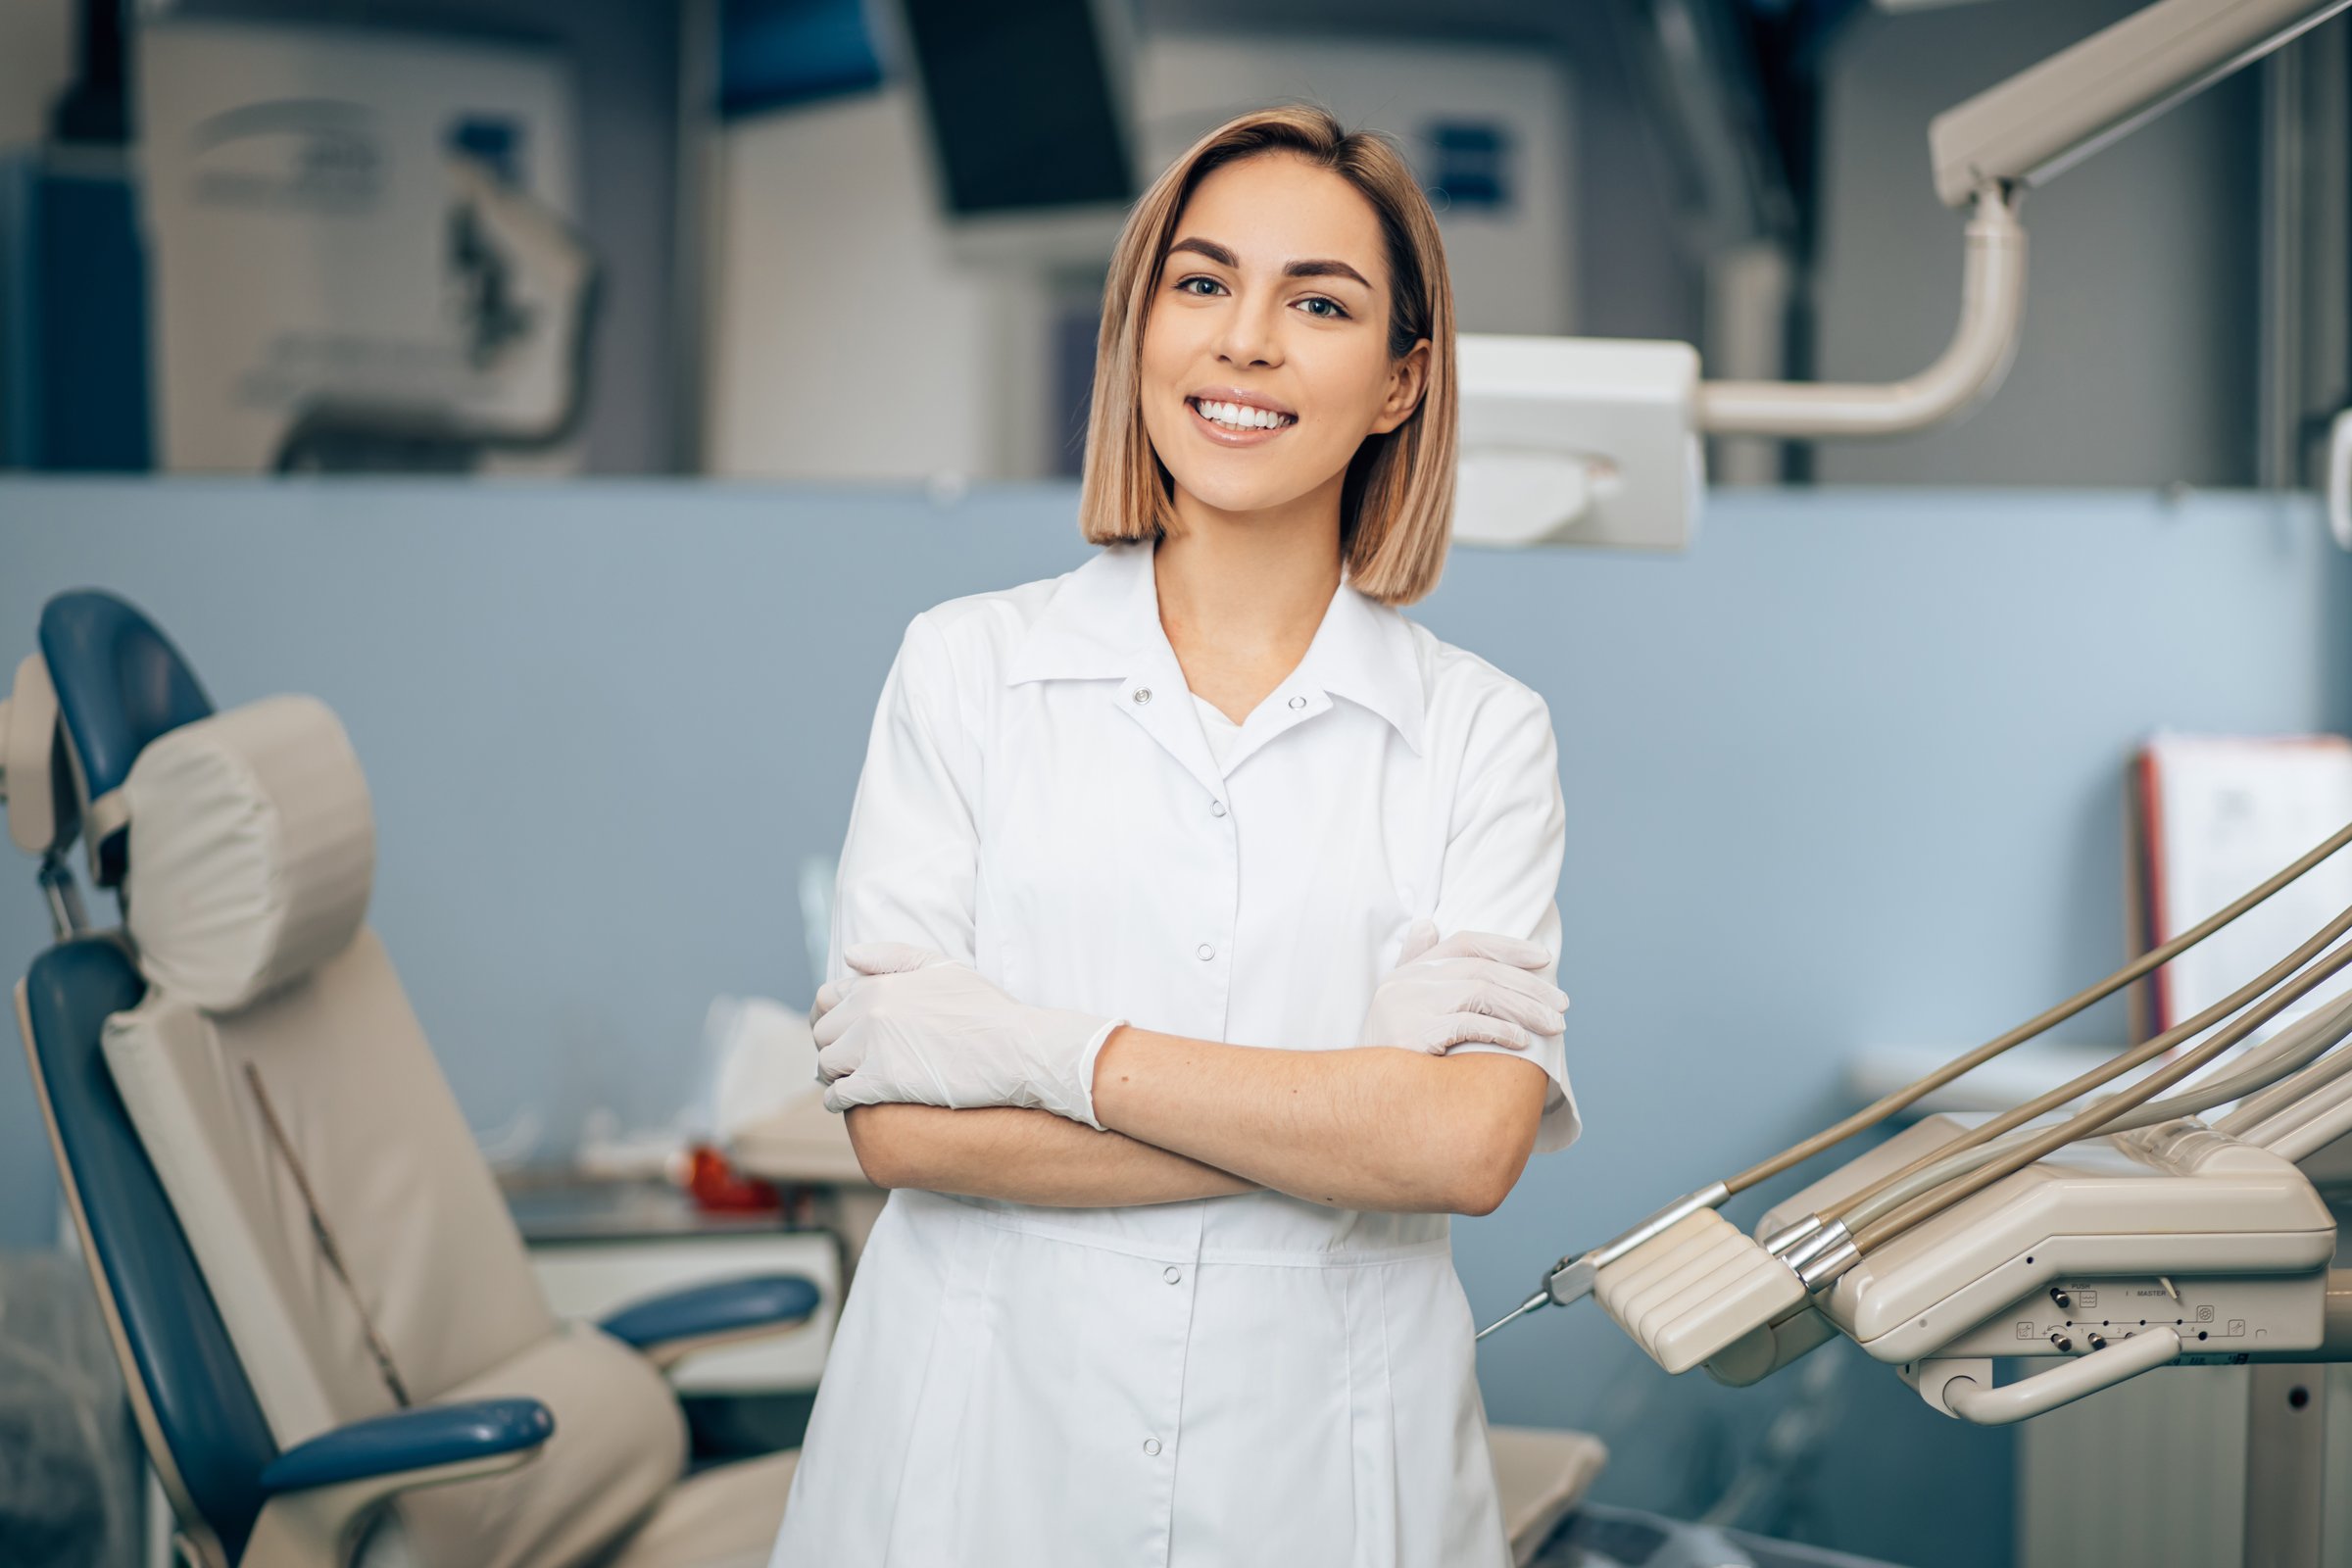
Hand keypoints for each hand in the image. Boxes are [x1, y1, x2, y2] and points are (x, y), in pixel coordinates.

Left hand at [814, 943, 1124, 1126]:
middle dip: (833, 1046)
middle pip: (822, 1033)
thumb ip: (893, 955)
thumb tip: (849, 957)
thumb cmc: (987, 1009)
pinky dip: (838, 1100)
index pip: (827, 998)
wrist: (1016, 1050)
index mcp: (879, 983)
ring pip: (826, 1064)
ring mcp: (872, 1047)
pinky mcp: (882, 1083)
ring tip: (849, 1080)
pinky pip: (839, 1094)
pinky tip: (850, 1101)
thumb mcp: (943, 966)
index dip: (830, 1016)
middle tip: (846, 1061)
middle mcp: (868, 1012)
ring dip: (834, 1074)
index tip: (840, 1031)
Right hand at [1358, 920, 1568, 1053]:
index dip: (1508, 947)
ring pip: (1481, 993)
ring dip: (1525, 1009)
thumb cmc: (1390, 1054)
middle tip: (1563, 1004)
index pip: (1465, 942)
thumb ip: (1415, 965)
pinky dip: (1501, 1031)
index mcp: (1409, 971)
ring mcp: (1408, 1007)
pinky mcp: (1414, 1036)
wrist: (1359, 1098)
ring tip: (1554, 1026)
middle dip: (1529, 986)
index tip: (1544, 959)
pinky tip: (1523, 1043)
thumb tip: (1428, 924)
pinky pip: (1469, 1025)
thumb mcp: (1399, 1005)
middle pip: (1482, 970)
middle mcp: (1407, 982)